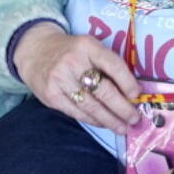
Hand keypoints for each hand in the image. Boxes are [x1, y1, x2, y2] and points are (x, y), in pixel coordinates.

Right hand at [14, 22, 140, 133]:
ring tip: (122, 127)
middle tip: (134, 119)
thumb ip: (107, 64)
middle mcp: (73, 62)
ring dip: (109, 120)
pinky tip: (104, 123)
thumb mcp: (89, 47)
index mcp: (87, 46)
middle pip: (103, 90)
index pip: (112, 65)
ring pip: (90, 106)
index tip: (137, 95)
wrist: (36, 51)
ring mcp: (60, 80)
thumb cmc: (71, 51)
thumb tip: (130, 92)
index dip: (127, 82)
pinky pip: (76, 112)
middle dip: (122, 108)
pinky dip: (93, 120)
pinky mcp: (51, 96)